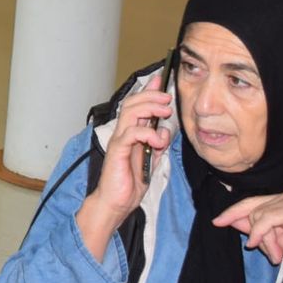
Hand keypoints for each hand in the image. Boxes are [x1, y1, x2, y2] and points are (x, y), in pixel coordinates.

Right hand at [74, 74, 171, 259]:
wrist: (116, 203)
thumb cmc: (129, 183)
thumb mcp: (151, 161)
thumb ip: (156, 145)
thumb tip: (165, 130)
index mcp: (130, 134)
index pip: (138, 106)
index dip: (148, 91)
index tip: (161, 80)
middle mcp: (122, 133)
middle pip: (133, 103)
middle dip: (151, 96)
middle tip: (167, 98)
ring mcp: (119, 141)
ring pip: (131, 113)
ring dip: (149, 107)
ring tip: (165, 110)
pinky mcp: (117, 151)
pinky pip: (131, 134)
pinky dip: (147, 133)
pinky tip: (158, 140)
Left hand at [215, 192, 282, 282]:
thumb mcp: (272, 238)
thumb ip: (253, 226)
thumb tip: (229, 219)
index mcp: (282, 200)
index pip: (250, 202)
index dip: (232, 212)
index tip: (216, 222)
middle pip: (251, 207)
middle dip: (249, 229)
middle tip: (253, 246)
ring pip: (258, 216)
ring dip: (263, 240)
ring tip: (275, 254)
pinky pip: (266, 219)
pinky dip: (263, 235)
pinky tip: (272, 251)